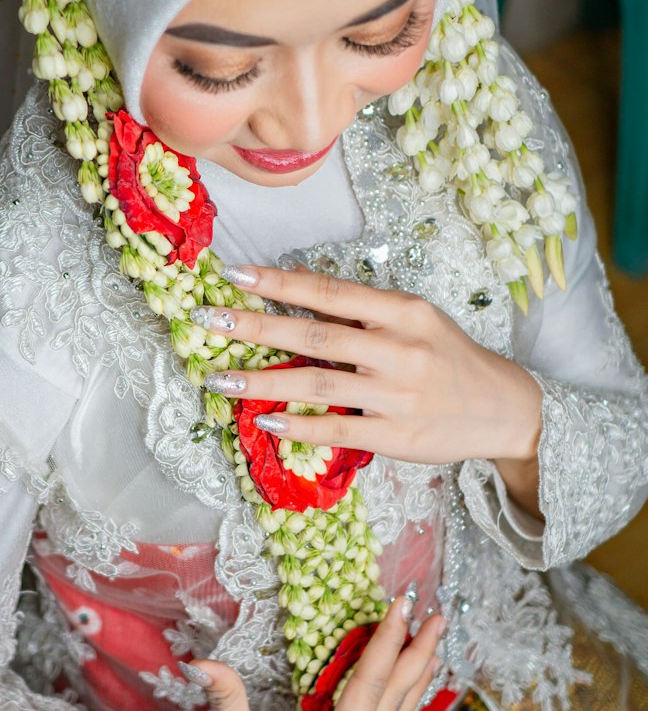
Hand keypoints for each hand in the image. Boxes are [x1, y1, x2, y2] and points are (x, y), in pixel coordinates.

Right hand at [188, 594, 443, 710]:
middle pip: (396, 703)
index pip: (369, 687)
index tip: (403, 606)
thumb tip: (200, 660)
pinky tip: (396, 696)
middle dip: (419, 657)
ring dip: (413, 681)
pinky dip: (394, 706)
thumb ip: (226, 700)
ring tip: (431, 649)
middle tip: (439, 618)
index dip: (386, 641)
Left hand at [202, 266, 542, 473]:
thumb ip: (362, 310)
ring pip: (317, 384)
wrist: (503, 408)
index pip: (330, 293)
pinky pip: (337, 429)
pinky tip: (263, 420)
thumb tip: (298, 291)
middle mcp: (400, 349)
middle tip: (207, 321)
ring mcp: (397, 395)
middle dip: (255, 328)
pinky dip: (297, 425)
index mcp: (404, 312)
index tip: (235, 275)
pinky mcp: (396, 435)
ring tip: (218, 379)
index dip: (280, 283)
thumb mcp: (415, 320)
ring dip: (261, 382)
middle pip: (314, 336)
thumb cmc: (449, 358)